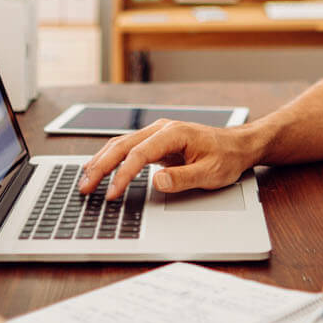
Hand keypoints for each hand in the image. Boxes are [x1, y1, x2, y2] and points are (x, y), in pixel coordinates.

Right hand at [76, 119, 260, 199]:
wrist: (237, 146)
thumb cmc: (226, 157)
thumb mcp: (210, 173)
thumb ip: (183, 178)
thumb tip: (156, 181)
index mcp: (174, 133)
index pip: (139, 154)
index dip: (123, 175)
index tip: (112, 193)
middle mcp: (161, 129)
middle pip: (122, 145)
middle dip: (101, 167)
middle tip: (85, 187)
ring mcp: (156, 134)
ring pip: (120, 144)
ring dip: (101, 162)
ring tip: (85, 181)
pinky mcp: (155, 142)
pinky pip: (127, 148)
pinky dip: (110, 158)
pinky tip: (98, 168)